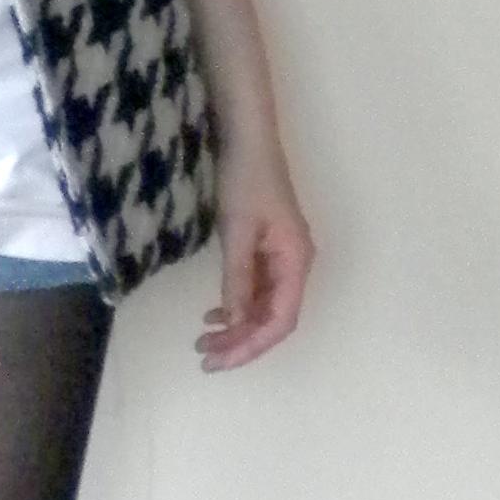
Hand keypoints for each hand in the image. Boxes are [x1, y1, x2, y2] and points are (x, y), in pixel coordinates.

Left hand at [196, 142, 314, 371]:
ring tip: (202, 340)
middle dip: (240, 342)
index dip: (251, 346)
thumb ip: (237, 278)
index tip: (219, 360)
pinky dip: (236, 305)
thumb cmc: (246, 179)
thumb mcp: (237, 230)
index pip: (280, 321)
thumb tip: (235, 322)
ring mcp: (282, 258)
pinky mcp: (267, 250)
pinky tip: (213, 315)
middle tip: (203, 357)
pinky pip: (256, 290)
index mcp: (297, 262)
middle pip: (273, 319)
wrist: (248, 139)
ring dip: (236, 327)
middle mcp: (295, 265)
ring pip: (263, 307)